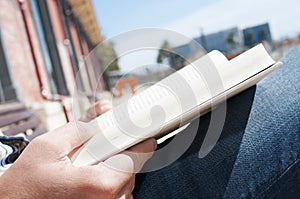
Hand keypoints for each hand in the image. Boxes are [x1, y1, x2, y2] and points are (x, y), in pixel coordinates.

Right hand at [0, 100, 156, 197]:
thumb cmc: (27, 185)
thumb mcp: (49, 147)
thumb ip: (82, 125)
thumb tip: (104, 108)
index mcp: (101, 184)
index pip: (140, 155)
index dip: (142, 138)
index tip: (145, 129)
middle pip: (133, 168)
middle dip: (120, 152)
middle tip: (100, 146)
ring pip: (126, 181)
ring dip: (113, 168)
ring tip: (87, 166)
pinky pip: (117, 193)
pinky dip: (108, 181)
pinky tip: (87, 178)